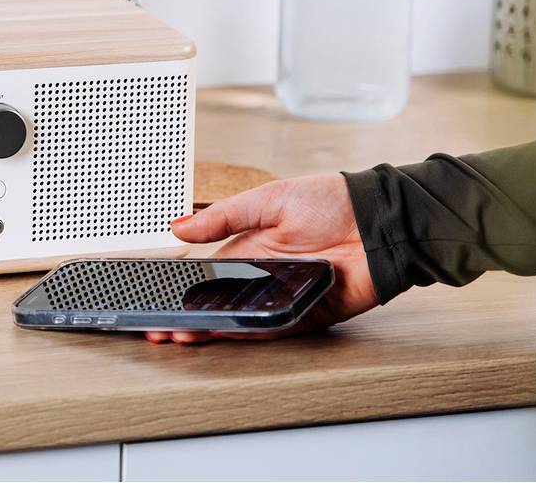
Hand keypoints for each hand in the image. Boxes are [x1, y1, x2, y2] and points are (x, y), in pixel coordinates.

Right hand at [147, 173, 378, 344]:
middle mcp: (263, 277)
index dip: (181, 289)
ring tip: (182, 334)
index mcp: (248, 250)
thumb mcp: (267, 200)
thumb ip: (223, 217)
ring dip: (211, 329)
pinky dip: (247, 332)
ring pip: (240, 320)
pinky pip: (272, 327)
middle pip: (218, 304)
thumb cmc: (330, 202)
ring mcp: (283, 298)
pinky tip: (222, 332)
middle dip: (188, 317)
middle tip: (161, 327)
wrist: (379, 220)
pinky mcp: (307, 314)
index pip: (206, 277)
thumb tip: (179, 226)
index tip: (156, 299)